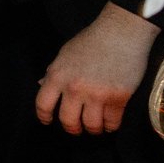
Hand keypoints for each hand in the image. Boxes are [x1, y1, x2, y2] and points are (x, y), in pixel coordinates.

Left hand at [36, 2, 156, 133]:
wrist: (121, 33)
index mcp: (57, 76)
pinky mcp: (119, 98)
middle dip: (72, 128)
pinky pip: (112, 122)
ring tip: (95, 127)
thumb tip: (41, 85)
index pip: (43, 104)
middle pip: (68, 120)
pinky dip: (110, 126)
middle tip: (76, 128)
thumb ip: (53, 72)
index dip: (44, 117)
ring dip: (93, 129)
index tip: (48, 122)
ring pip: (91, 125)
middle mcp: (74, 88)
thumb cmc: (92, 41)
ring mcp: (97, 95)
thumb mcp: (65, 54)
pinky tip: (110, 124)